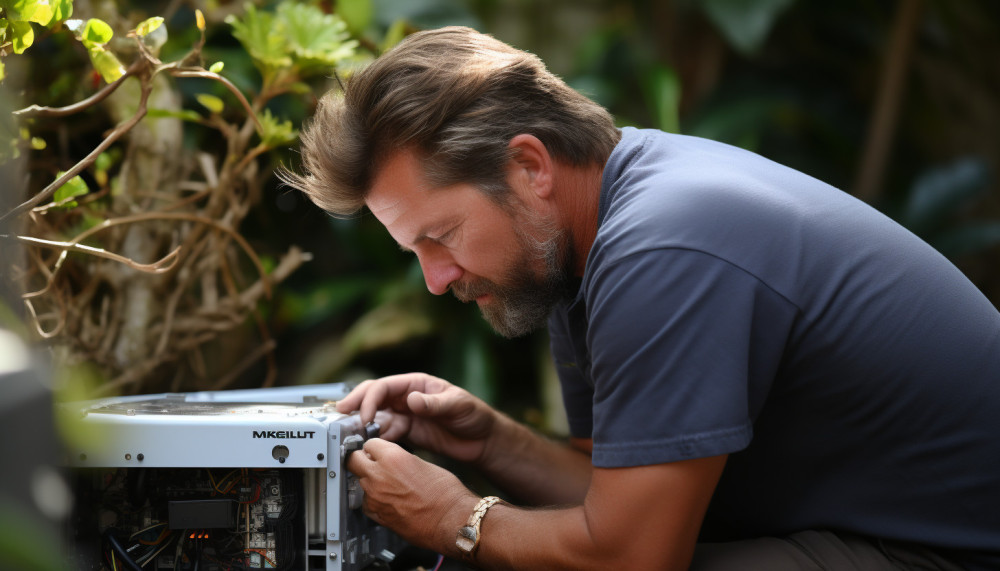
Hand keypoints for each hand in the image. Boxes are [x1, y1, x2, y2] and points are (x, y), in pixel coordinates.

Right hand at [336, 373, 497, 464]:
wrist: (482, 441)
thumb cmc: (474, 416)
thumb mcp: (458, 405)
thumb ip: (434, 404)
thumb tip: (412, 400)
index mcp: (416, 384)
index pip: (384, 386)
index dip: (370, 399)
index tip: (365, 417)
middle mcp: (407, 397)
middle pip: (373, 397)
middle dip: (355, 405)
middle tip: (339, 417)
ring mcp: (405, 415)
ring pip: (376, 416)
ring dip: (363, 425)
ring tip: (351, 436)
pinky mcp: (407, 433)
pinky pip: (385, 433)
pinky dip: (376, 439)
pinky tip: (370, 446)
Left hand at [347, 438, 476, 550]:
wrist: (452, 520)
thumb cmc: (446, 494)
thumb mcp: (424, 463)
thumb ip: (402, 459)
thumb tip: (392, 459)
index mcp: (393, 457)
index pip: (369, 443)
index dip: (374, 447)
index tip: (376, 450)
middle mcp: (379, 475)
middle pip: (353, 460)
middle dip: (361, 459)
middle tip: (369, 462)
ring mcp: (375, 496)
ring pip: (360, 482)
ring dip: (369, 481)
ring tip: (387, 485)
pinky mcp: (377, 514)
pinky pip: (366, 502)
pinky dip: (373, 500)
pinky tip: (388, 500)